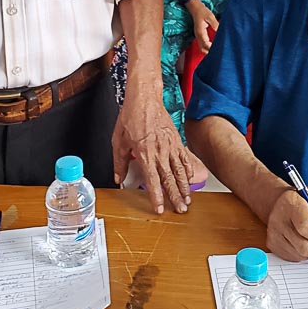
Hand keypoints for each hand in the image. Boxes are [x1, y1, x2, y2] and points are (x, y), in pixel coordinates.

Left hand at [112, 91, 193, 213]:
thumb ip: (120, 162)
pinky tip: (189, 179)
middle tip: (180, 210)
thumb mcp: (118, 141)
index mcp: (145, 153)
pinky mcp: (176, 140)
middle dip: (175, 197)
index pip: (152, 181)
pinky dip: (188, 170)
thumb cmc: (131, 116)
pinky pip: (184, 158)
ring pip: (180, 171)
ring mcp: (170, 146)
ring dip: (184, 187)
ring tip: (187, 199)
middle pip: (169, 179)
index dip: (156, 197)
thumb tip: (118, 178)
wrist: (145, 98)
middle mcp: (160, 151)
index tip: (159, 209)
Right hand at [185, 0, 219, 53]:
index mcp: (200, 32)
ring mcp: (198, 36)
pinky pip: (202, 45)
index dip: (212, 48)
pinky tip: (213, 47)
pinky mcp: (199, 36)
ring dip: (208, 51)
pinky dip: (207, 48)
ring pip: (202, 48)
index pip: (206, 44)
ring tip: (217, 51)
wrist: (196, 9)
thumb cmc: (203, 12)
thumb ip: (215, 24)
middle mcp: (198, 36)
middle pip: (203, 49)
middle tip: (219, 52)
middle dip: (210, 52)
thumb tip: (220, 32)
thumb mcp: (210, 17)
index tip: (220, 49)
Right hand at [266, 187, 307, 261]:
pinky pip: (295, 258)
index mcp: (291, 203)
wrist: (280, 202)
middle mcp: (278, 219)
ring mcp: (274, 234)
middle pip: (304, 246)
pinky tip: (304, 241)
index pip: (305, 226)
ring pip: (301, 255)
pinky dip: (304, 254)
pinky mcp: (273, 245)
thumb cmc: (302, 200)